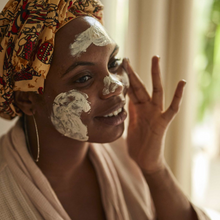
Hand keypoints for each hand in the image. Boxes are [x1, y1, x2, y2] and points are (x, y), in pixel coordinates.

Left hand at [123, 56, 185, 173]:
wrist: (144, 160)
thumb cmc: (137, 144)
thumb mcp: (129, 125)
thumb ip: (129, 112)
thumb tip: (123, 101)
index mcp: (137, 109)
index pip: (130, 91)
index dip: (124, 79)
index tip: (119, 67)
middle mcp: (146, 108)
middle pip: (140, 87)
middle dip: (133, 73)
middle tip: (126, 59)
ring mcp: (155, 114)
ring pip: (156, 91)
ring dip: (155, 75)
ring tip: (155, 58)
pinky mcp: (163, 122)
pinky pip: (172, 108)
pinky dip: (178, 96)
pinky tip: (182, 83)